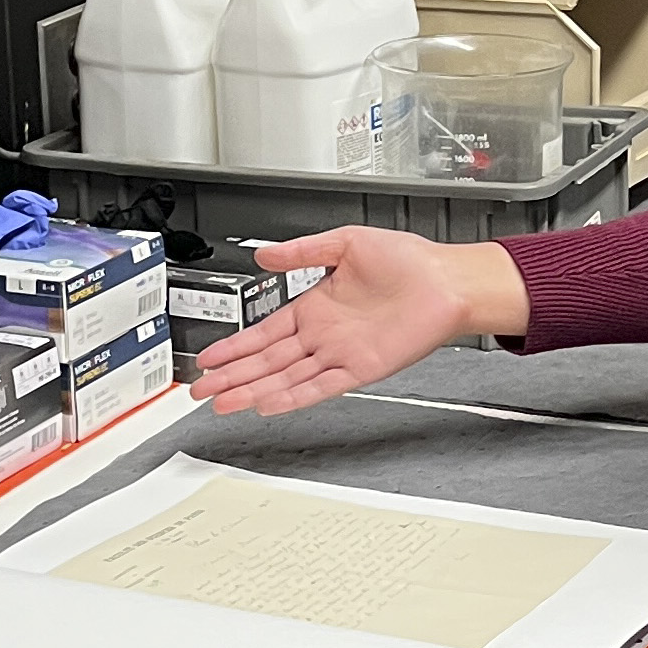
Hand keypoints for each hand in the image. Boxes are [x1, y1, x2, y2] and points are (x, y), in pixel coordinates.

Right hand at [189, 229, 527, 416]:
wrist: (447, 279)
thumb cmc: (407, 260)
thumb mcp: (344, 242)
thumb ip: (302, 251)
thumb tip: (264, 255)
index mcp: (315, 306)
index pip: (263, 332)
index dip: (234, 346)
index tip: (209, 358)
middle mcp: (324, 334)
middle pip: (266, 361)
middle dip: (231, 376)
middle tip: (201, 391)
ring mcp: (340, 353)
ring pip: (285, 378)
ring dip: (252, 391)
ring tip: (223, 404)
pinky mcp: (361, 367)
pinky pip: (320, 386)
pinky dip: (293, 397)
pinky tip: (268, 404)